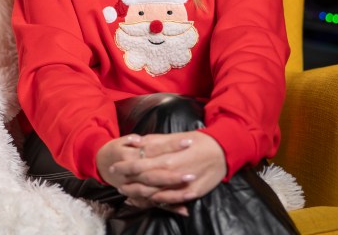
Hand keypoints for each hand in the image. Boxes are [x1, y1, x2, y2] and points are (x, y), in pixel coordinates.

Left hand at [99, 130, 226, 210]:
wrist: (223, 150)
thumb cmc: (198, 140)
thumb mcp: (175, 136)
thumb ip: (154, 141)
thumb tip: (135, 141)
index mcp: (167, 156)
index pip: (140, 164)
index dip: (125, 166)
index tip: (114, 167)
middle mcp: (173, 172)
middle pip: (145, 180)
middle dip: (129, 182)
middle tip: (117, 183)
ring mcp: (182, 184)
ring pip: (156, 192)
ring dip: (140, 194)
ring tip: (128, 193)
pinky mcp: (192, 193)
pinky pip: (172, 200)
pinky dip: (159, 201)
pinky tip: (150, 200)